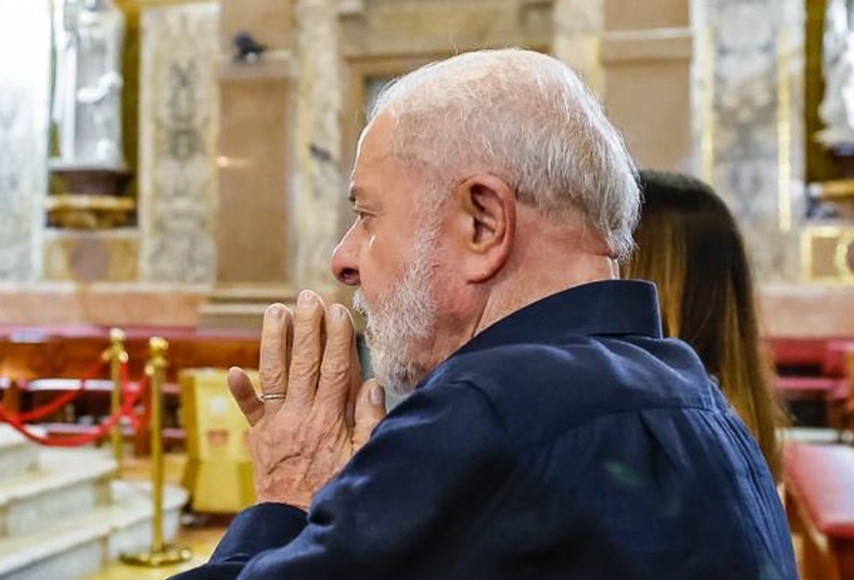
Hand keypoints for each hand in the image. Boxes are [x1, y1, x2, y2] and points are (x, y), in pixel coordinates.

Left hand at [227, 290, 385, 508]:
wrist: (294, 520)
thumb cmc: (333, 489)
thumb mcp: (361, 458)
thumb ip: (369, 421)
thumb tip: (374, 384)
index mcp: (329, 419)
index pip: (336, 369)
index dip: (337, 338)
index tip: (337, 311)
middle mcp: (300, 415)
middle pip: (304, 363)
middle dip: (306, 326)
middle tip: (307, 296)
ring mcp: (276, 424)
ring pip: (274, 374)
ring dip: (274, 340)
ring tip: (275, 310)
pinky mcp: (259, 437)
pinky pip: (248, 411)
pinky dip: (240, 391)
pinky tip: (234, 369)